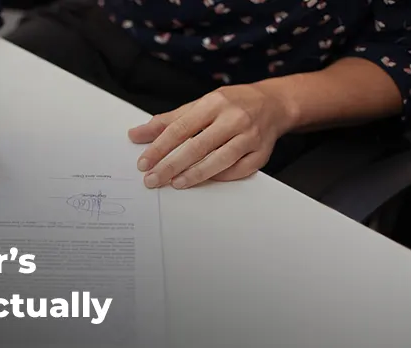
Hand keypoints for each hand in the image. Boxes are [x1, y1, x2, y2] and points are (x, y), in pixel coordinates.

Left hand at [128, 84, 293, 188]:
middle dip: (172, 165)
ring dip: (195, 174)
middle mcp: (234, 118)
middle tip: (153, 179)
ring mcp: (250, 137)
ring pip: (220, 160)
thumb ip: (168, 121)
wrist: (274, 103)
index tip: (144, 163)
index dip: (160, 147)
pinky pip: (239, 170)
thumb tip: (136, 134)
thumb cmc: (232, 104)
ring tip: (175, 183)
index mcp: (214, 103)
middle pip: (198, 146)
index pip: (181, 128)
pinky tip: (204, 180)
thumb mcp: (200, 104)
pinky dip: (220, 177)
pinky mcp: (262, 153)